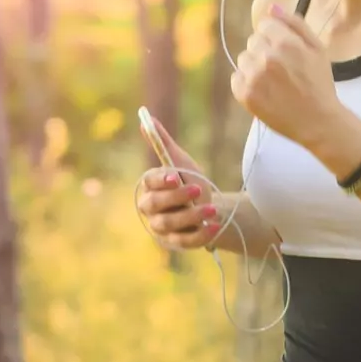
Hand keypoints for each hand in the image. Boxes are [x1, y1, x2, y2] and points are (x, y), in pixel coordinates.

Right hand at [136, 117, 222, 249]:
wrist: (209, 208)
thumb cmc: (190, 182)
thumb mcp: (180, 162)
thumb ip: (163, 143)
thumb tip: (146, 118)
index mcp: (150, 187)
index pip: (149, 183)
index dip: (161, 180)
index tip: (175, 176)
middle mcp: (150, 209)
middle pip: (155, 204)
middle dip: (176, 197)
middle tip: (197, 189)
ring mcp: (162, 228)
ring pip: (170, 224)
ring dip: (191, 216)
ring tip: (212, 210)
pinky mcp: (176, 243)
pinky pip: (184, 241)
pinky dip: (200, 235)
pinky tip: (214, 226)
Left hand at [231, 3, 344, 150]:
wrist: (317, 121)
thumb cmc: (319, 83)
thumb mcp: (317, 48)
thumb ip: (294, 24)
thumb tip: (271, 7)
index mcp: (285, 43)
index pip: (263, 25)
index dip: (274, 36)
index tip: (284, 51)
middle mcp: (267, 57)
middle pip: (253, 41)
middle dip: (264, 51)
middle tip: (282, 69)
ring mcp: (253, 77)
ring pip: (243, 58)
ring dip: (254, 66)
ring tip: (273, 81)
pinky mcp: (245, 94)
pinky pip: (236, 78)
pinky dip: (246, 83)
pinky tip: (264, 91)